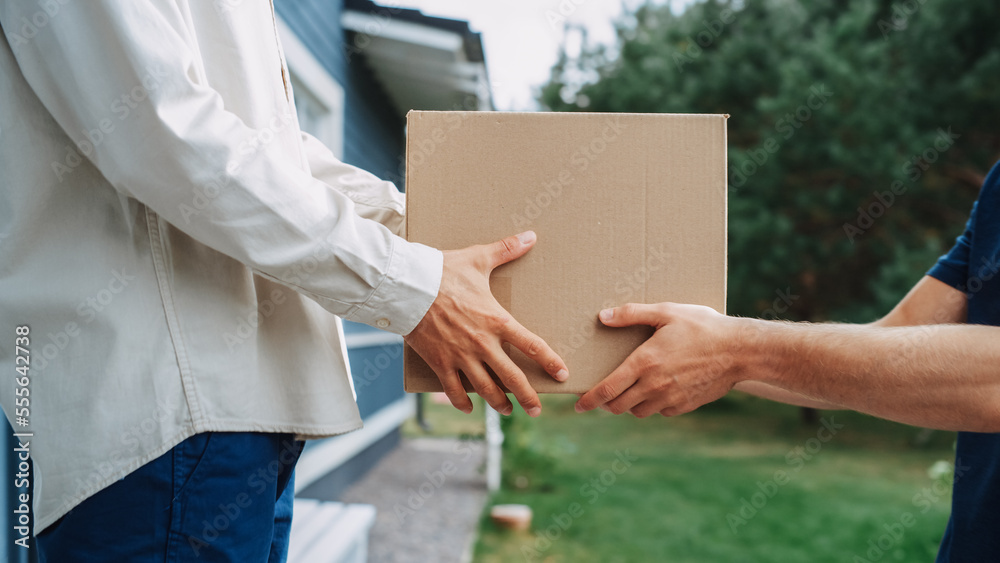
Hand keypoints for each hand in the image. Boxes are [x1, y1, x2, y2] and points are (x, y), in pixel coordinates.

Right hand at [405, 231, 568, 416]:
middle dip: (528, 397)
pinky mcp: (439, 363)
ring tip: (507, 411)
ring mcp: (460, 356)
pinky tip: (469, 408)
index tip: (562, 374)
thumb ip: (506, 250)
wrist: (408, 286)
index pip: (532, 345)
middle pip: (512, 378)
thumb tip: (531, 235)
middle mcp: (482, 344)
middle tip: (537, 410)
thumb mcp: (478, 259)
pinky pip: (453, 390)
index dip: (550, 362)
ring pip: (485, 390)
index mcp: (497, 320)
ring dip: (499, 404)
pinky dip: (462, 402)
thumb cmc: (443, 271)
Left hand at [574, 303, 741, 417]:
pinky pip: (661, 412)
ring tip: (632, 390)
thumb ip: (631, 314)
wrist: (740, 351)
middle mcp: (654, 386)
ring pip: (639, 412)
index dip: (589, 400)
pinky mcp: (686, 406)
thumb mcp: (666, 312)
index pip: (607, 389)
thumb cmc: (703, 327)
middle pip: (618, 406)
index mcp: (644, 363)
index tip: (578, 406)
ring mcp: (670, 398)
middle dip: (607, 402)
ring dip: (630, 404)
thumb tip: (602, 317)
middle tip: (605, 394)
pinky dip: (654, 405)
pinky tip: (659, 390)